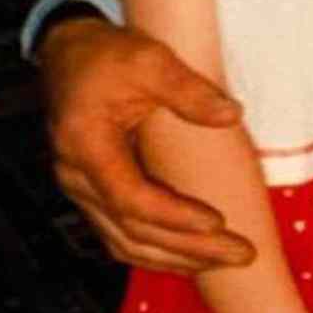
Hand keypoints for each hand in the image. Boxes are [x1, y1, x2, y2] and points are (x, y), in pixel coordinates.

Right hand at [40, 14, 254, 270]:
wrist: (70, 53)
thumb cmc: (109, 54)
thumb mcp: (150, 60)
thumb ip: (189, 90)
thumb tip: (233, 115)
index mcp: (87, 147)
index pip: (131, 198)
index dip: (174, 215)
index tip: (218, 222)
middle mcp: (77, 179)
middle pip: (132, 232)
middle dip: (189, 250)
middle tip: (242, 254)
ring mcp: (81, 191)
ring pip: (125, 243)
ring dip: (175, 258)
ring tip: (225, 259)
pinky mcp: (92, 193)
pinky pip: (120, 235)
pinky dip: (155, 250)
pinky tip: (189, 254)